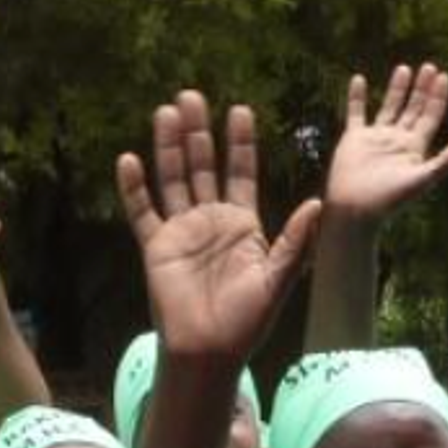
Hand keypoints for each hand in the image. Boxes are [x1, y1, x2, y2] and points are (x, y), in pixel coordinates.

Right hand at [115, 90, 324, 366]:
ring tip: (165, 112)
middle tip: (193, 95)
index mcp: (243, 223)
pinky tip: (129, 159)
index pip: (240, 172)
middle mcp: (210, 220)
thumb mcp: (279, 278)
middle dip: (198, 131)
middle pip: (203, 165)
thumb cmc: (248, 321)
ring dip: (167, 146)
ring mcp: (181, 231)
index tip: (240, 110)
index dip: (239, 142)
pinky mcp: (155, 247)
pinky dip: (133, 187)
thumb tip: (318, 203)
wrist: (209, 351)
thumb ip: (295, 240)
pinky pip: (142, 211)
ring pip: (172, 178)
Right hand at [321, 64, 447, 222]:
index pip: (430, 117)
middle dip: (422, 89)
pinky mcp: (354, 139)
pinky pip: (356, 112)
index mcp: (414, 148)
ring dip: (397, 89)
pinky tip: (359, 79)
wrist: (356, 209)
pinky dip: (357, 97)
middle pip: (413, 109)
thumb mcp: (421, 179)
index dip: (438, 98)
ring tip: (404, 68)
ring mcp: (376, 139)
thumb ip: (444, 162)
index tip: (444, 77)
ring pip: (389, 108)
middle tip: (430, 67)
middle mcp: (397, 141)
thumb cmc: (389, 199)